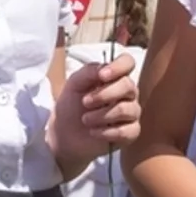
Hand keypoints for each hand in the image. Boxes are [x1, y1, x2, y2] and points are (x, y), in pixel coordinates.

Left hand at [47, 54, 140, 169]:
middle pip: (128, 86)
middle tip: (85, 102)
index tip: (102, 76)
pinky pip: (128, 131)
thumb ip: (89, 71)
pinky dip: (107, 132)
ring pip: (127, 109)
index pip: (128, 62)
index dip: (118, 67)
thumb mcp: (74, 84)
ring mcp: (131, 113)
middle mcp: (127, 93)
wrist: (64, 134)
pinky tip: (93, 132)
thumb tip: (104, 68)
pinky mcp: (130, 133)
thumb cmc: (71, 105)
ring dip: (102, 115)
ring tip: (85, 120)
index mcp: (114, 77)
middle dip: (104, 94)